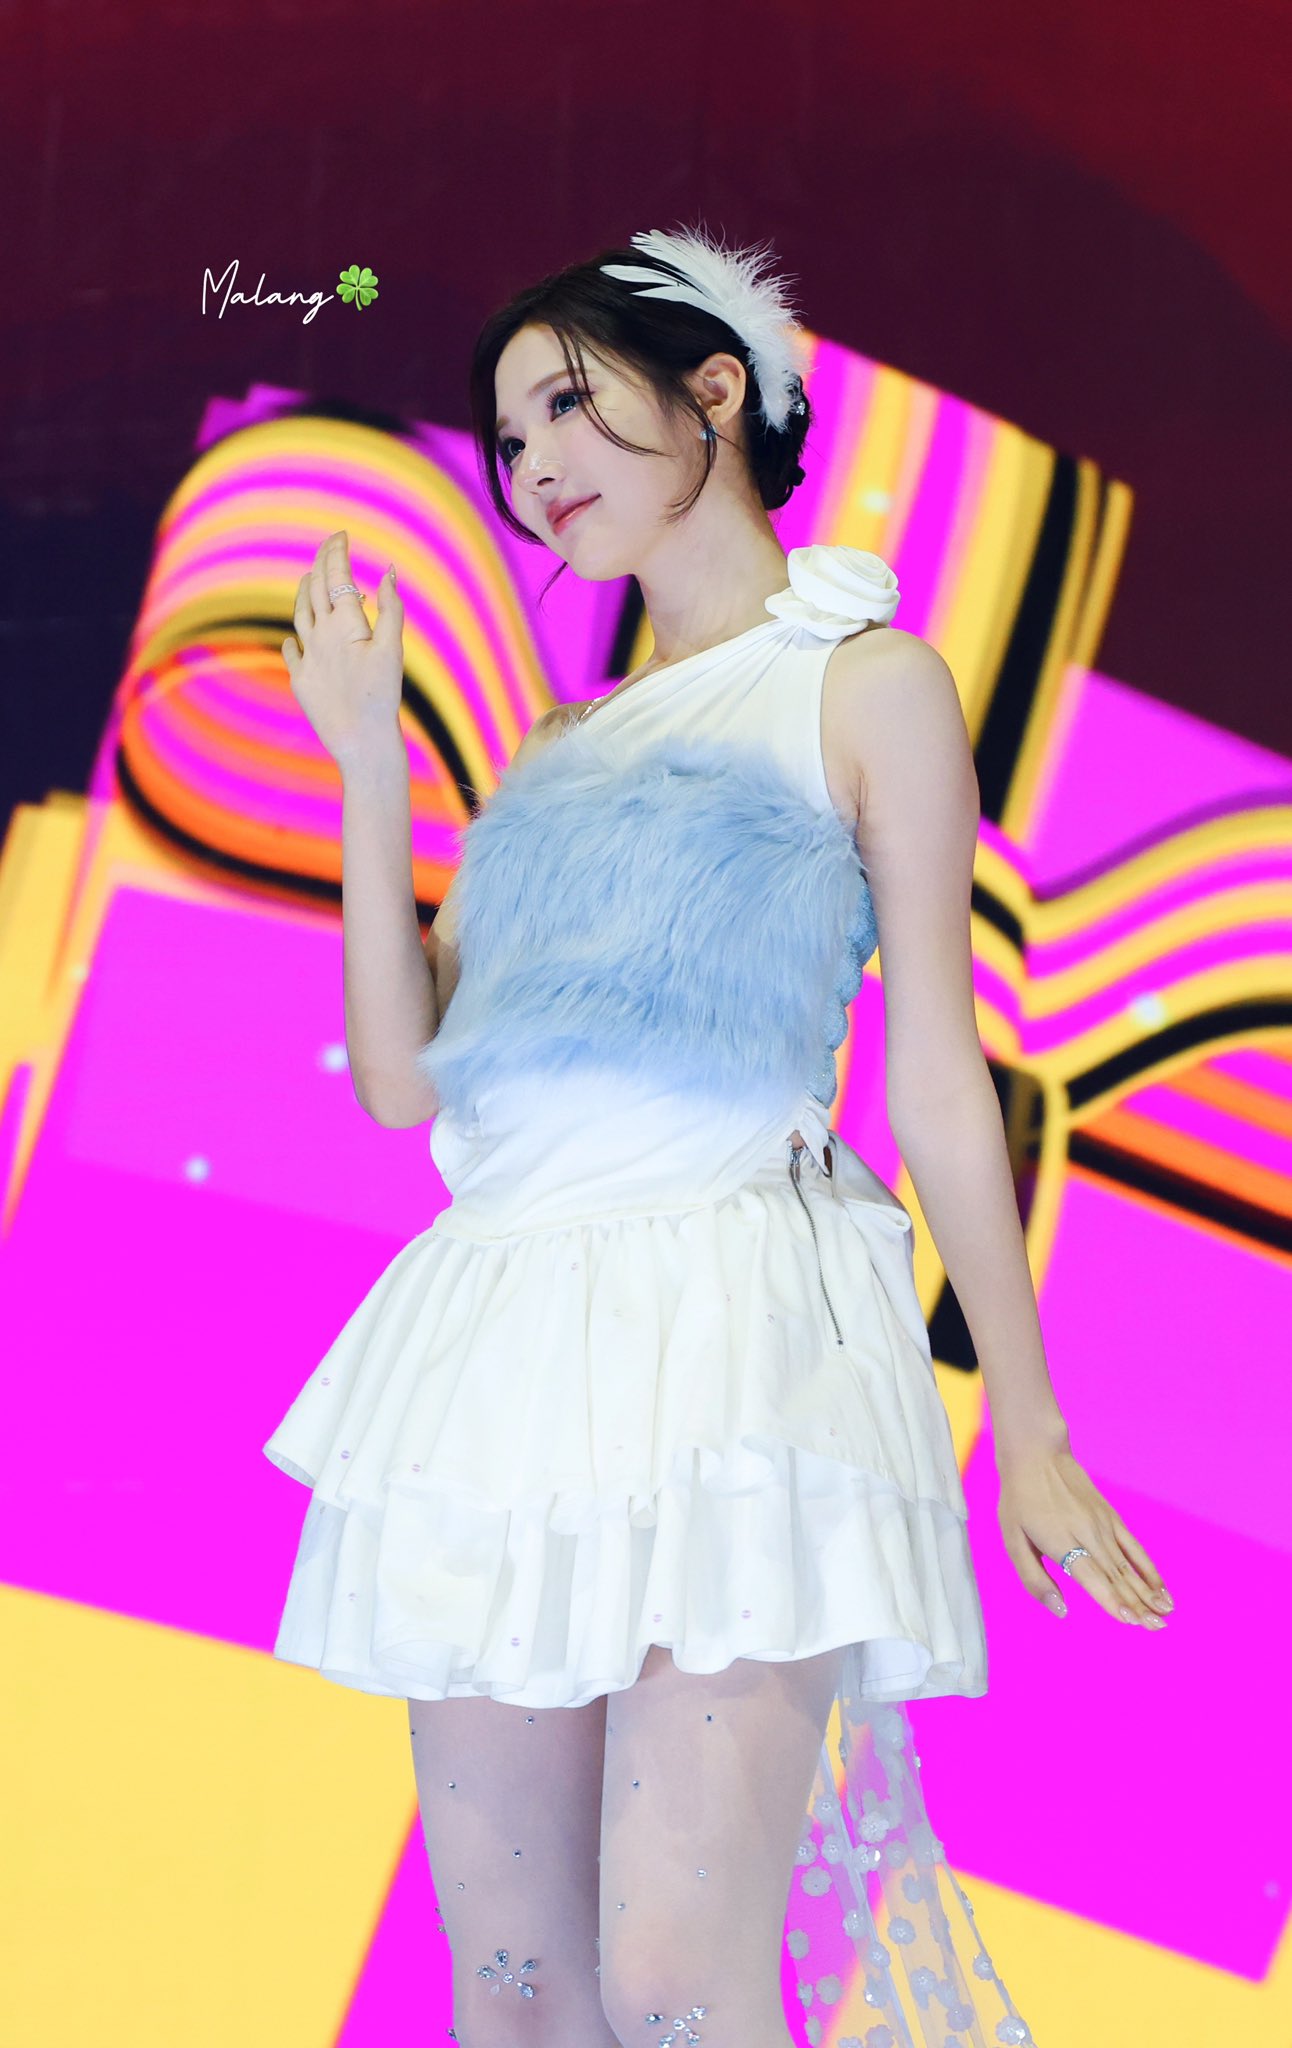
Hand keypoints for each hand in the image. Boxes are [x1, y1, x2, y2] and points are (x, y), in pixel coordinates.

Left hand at [282, 531, 404, 768]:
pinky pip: (292, 650)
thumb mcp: (393, 649)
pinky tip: (298, 636)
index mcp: (344, 623)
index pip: (336, 576)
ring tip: (308, 578)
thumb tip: (388, 571)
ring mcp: (307, 657)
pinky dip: (296, 636)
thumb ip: (391, 608)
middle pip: (314, 588)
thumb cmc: (382, 696)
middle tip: (330, 547)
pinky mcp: (301, 680)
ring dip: (304, 591)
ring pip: (300, 614)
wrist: (361, 742)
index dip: (337, 552)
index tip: (341, 535)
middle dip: (321, 563)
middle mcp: (319, 635)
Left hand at [997, 1430, 1172, 1628]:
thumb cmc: (1020, 1501)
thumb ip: (1033, 1579)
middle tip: (1157, 1629)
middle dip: (1137, 1605)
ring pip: (1128, 1565)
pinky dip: (1150, 1569)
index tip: (1130, 1621)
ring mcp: (1103, 1524)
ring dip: (1148, 1592)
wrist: (1037, 1454)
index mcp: (1060, 1540)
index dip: (1111, 1599)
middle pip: (1115, 1575)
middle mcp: (1087, 1532)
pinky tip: (1162, 1589)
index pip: (1092, 1575)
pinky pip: (1135, 1548)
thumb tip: (1061, 1611)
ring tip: (1166, 1615)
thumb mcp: (1012, 1540)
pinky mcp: (1112, 1518)